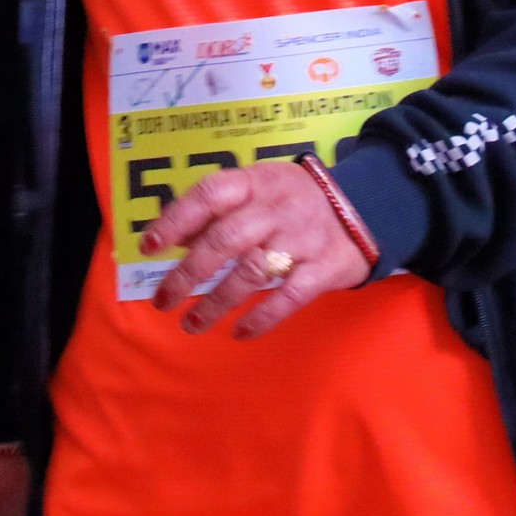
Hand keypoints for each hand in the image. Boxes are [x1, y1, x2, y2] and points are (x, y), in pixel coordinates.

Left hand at [144, 161, 364, 339]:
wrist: (364, 207)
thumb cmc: (293, 201)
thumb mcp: (258, 188)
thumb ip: (220, 210)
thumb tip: (174, 239)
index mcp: (255, 183)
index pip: (209, 194)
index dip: (176, 220)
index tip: (150, 247)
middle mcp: (275, 208)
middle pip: (225, 239)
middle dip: (189, 274)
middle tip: (164, 300)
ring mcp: (301, 238)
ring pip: (252, 272)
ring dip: (217, 302)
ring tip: (191, 324)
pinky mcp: (323, 268)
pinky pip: (289, 297)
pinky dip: (262, 317)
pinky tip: (240, 332)